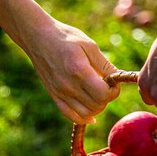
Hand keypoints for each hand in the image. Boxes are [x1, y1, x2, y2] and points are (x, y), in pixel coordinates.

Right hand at [0, 0, 119, 124]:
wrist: (38, 37)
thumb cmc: (66, 38)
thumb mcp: (89, 45)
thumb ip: (105, 65)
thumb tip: (118, 79)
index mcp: (79, 71)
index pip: (103, 94)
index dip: (114, 91)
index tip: (113, 82)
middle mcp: (68, 85)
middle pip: (97, 105)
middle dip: (107, 98)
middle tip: (105, 86)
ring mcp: (60, 92)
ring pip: (86, 114)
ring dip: (97, 107)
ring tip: (97, 94)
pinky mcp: (54, 95)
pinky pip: (71, 115)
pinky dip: (83, 118)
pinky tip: (91, 115)